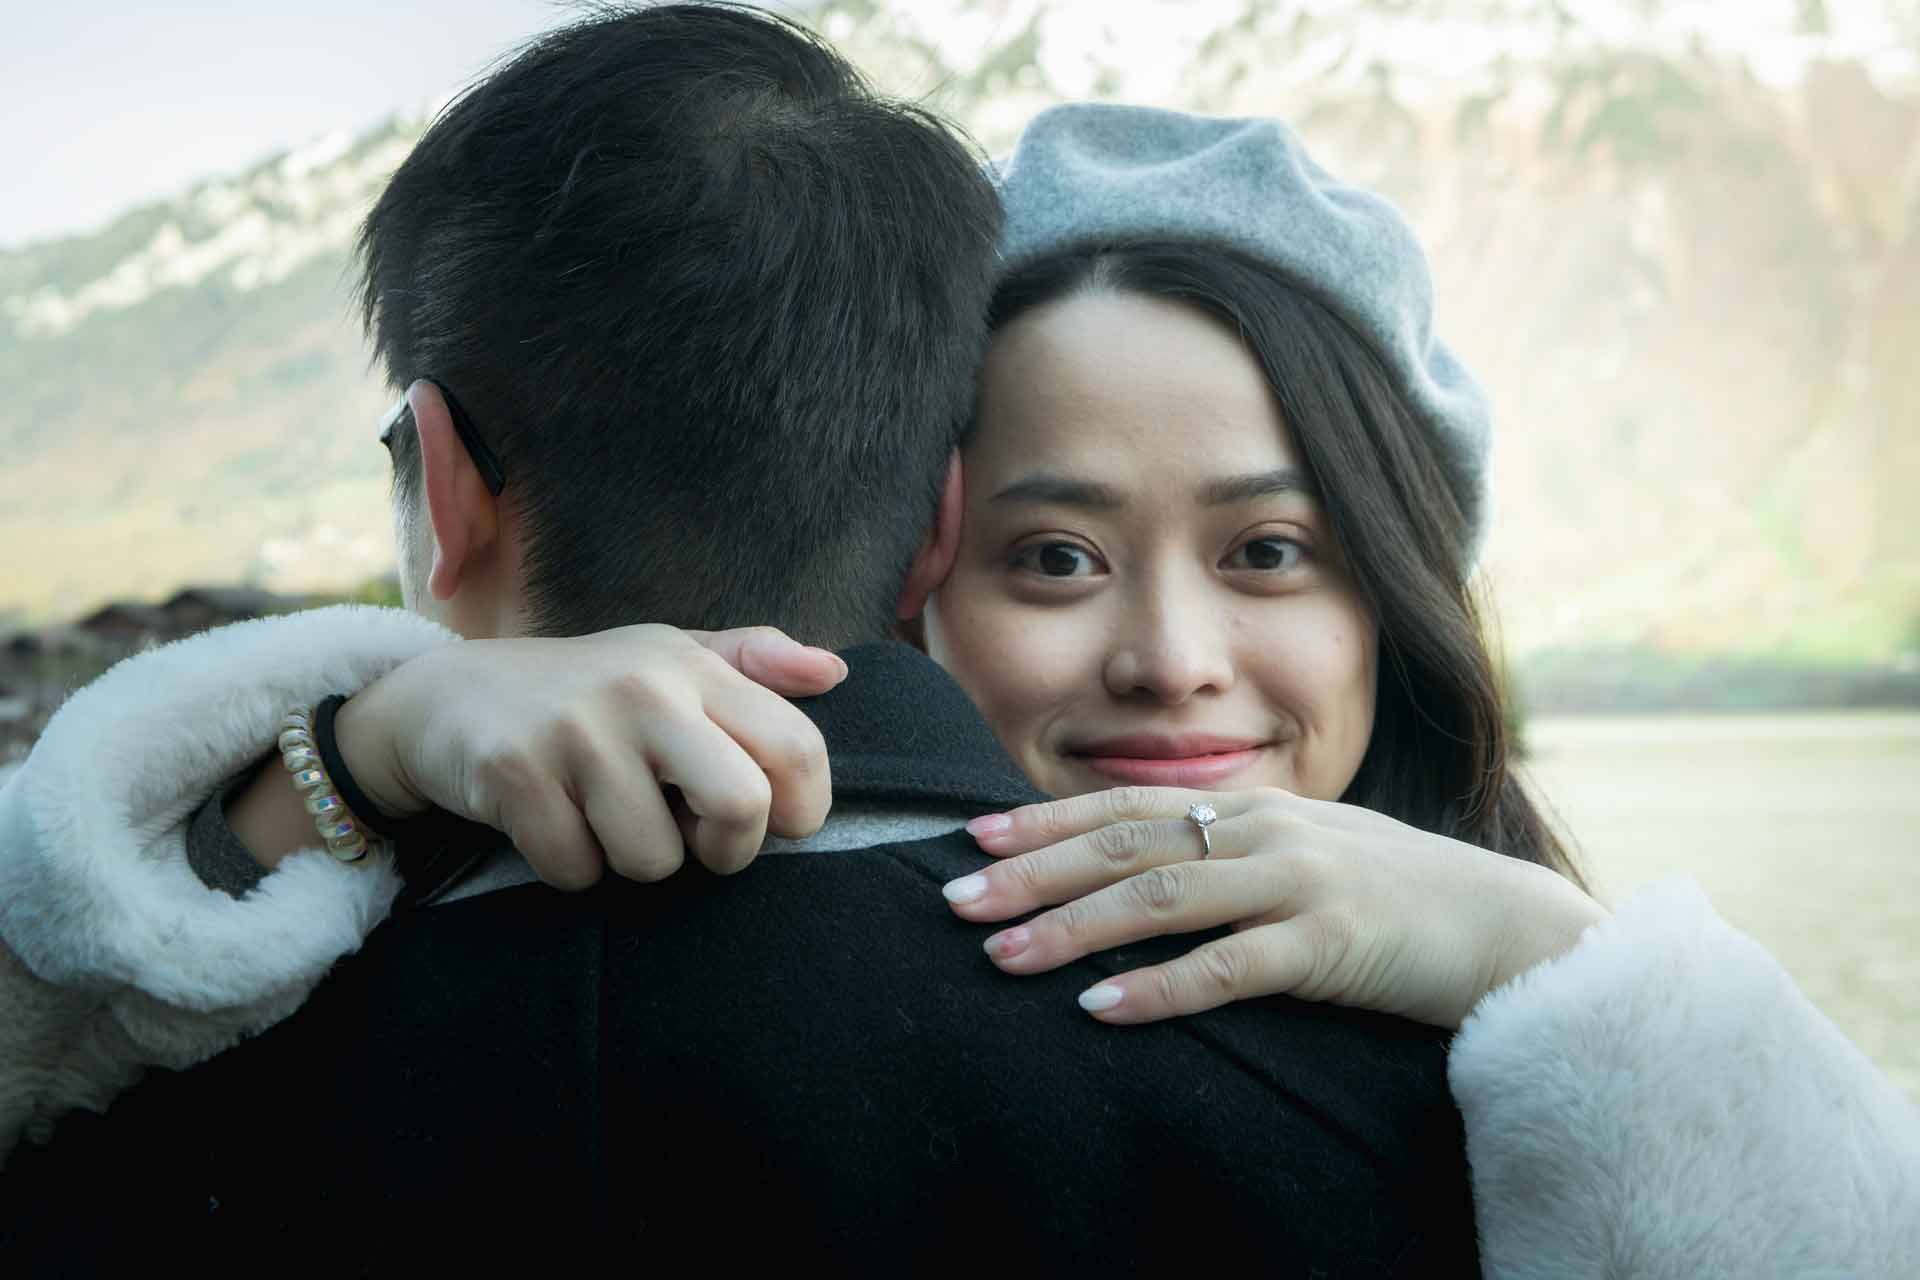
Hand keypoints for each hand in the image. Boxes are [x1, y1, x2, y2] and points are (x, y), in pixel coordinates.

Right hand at [333, 625, 842, 887]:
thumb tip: (833, 673)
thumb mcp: (667, 656)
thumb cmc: (584, 688)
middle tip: (693, 839)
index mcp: (693, 667)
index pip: (798, 748)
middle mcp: (643, 690)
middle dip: (726, 851)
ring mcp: (576, 730)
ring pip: (653, 860)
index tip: (772, 822)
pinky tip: (551, 822)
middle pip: (742, 808)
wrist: (445, 697)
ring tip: (603, 816)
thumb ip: (753, 661)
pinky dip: (569, 866)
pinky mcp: (514, 772)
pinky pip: (577, 869)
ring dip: (631, 861)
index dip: (801, 809)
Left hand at [942, 786, 1606, 1027]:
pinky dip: (1158, 988)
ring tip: (1002, 956)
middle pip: (1124, 845)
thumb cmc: (1400, 898)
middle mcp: (1263, 831)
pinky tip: (1101, 1008)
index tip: (972, 835)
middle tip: (954, 899)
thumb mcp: (1308, 855)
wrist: (1510, 928)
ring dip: (1073, 929)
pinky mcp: (1329, 943)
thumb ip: (1234, 854)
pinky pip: (1227, 969)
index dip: (1045, 819)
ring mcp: (1297, 882)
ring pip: (1160, 898)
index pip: (1126, 806)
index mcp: (1252, 809)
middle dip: (1032, 872)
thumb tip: (1150, 867)